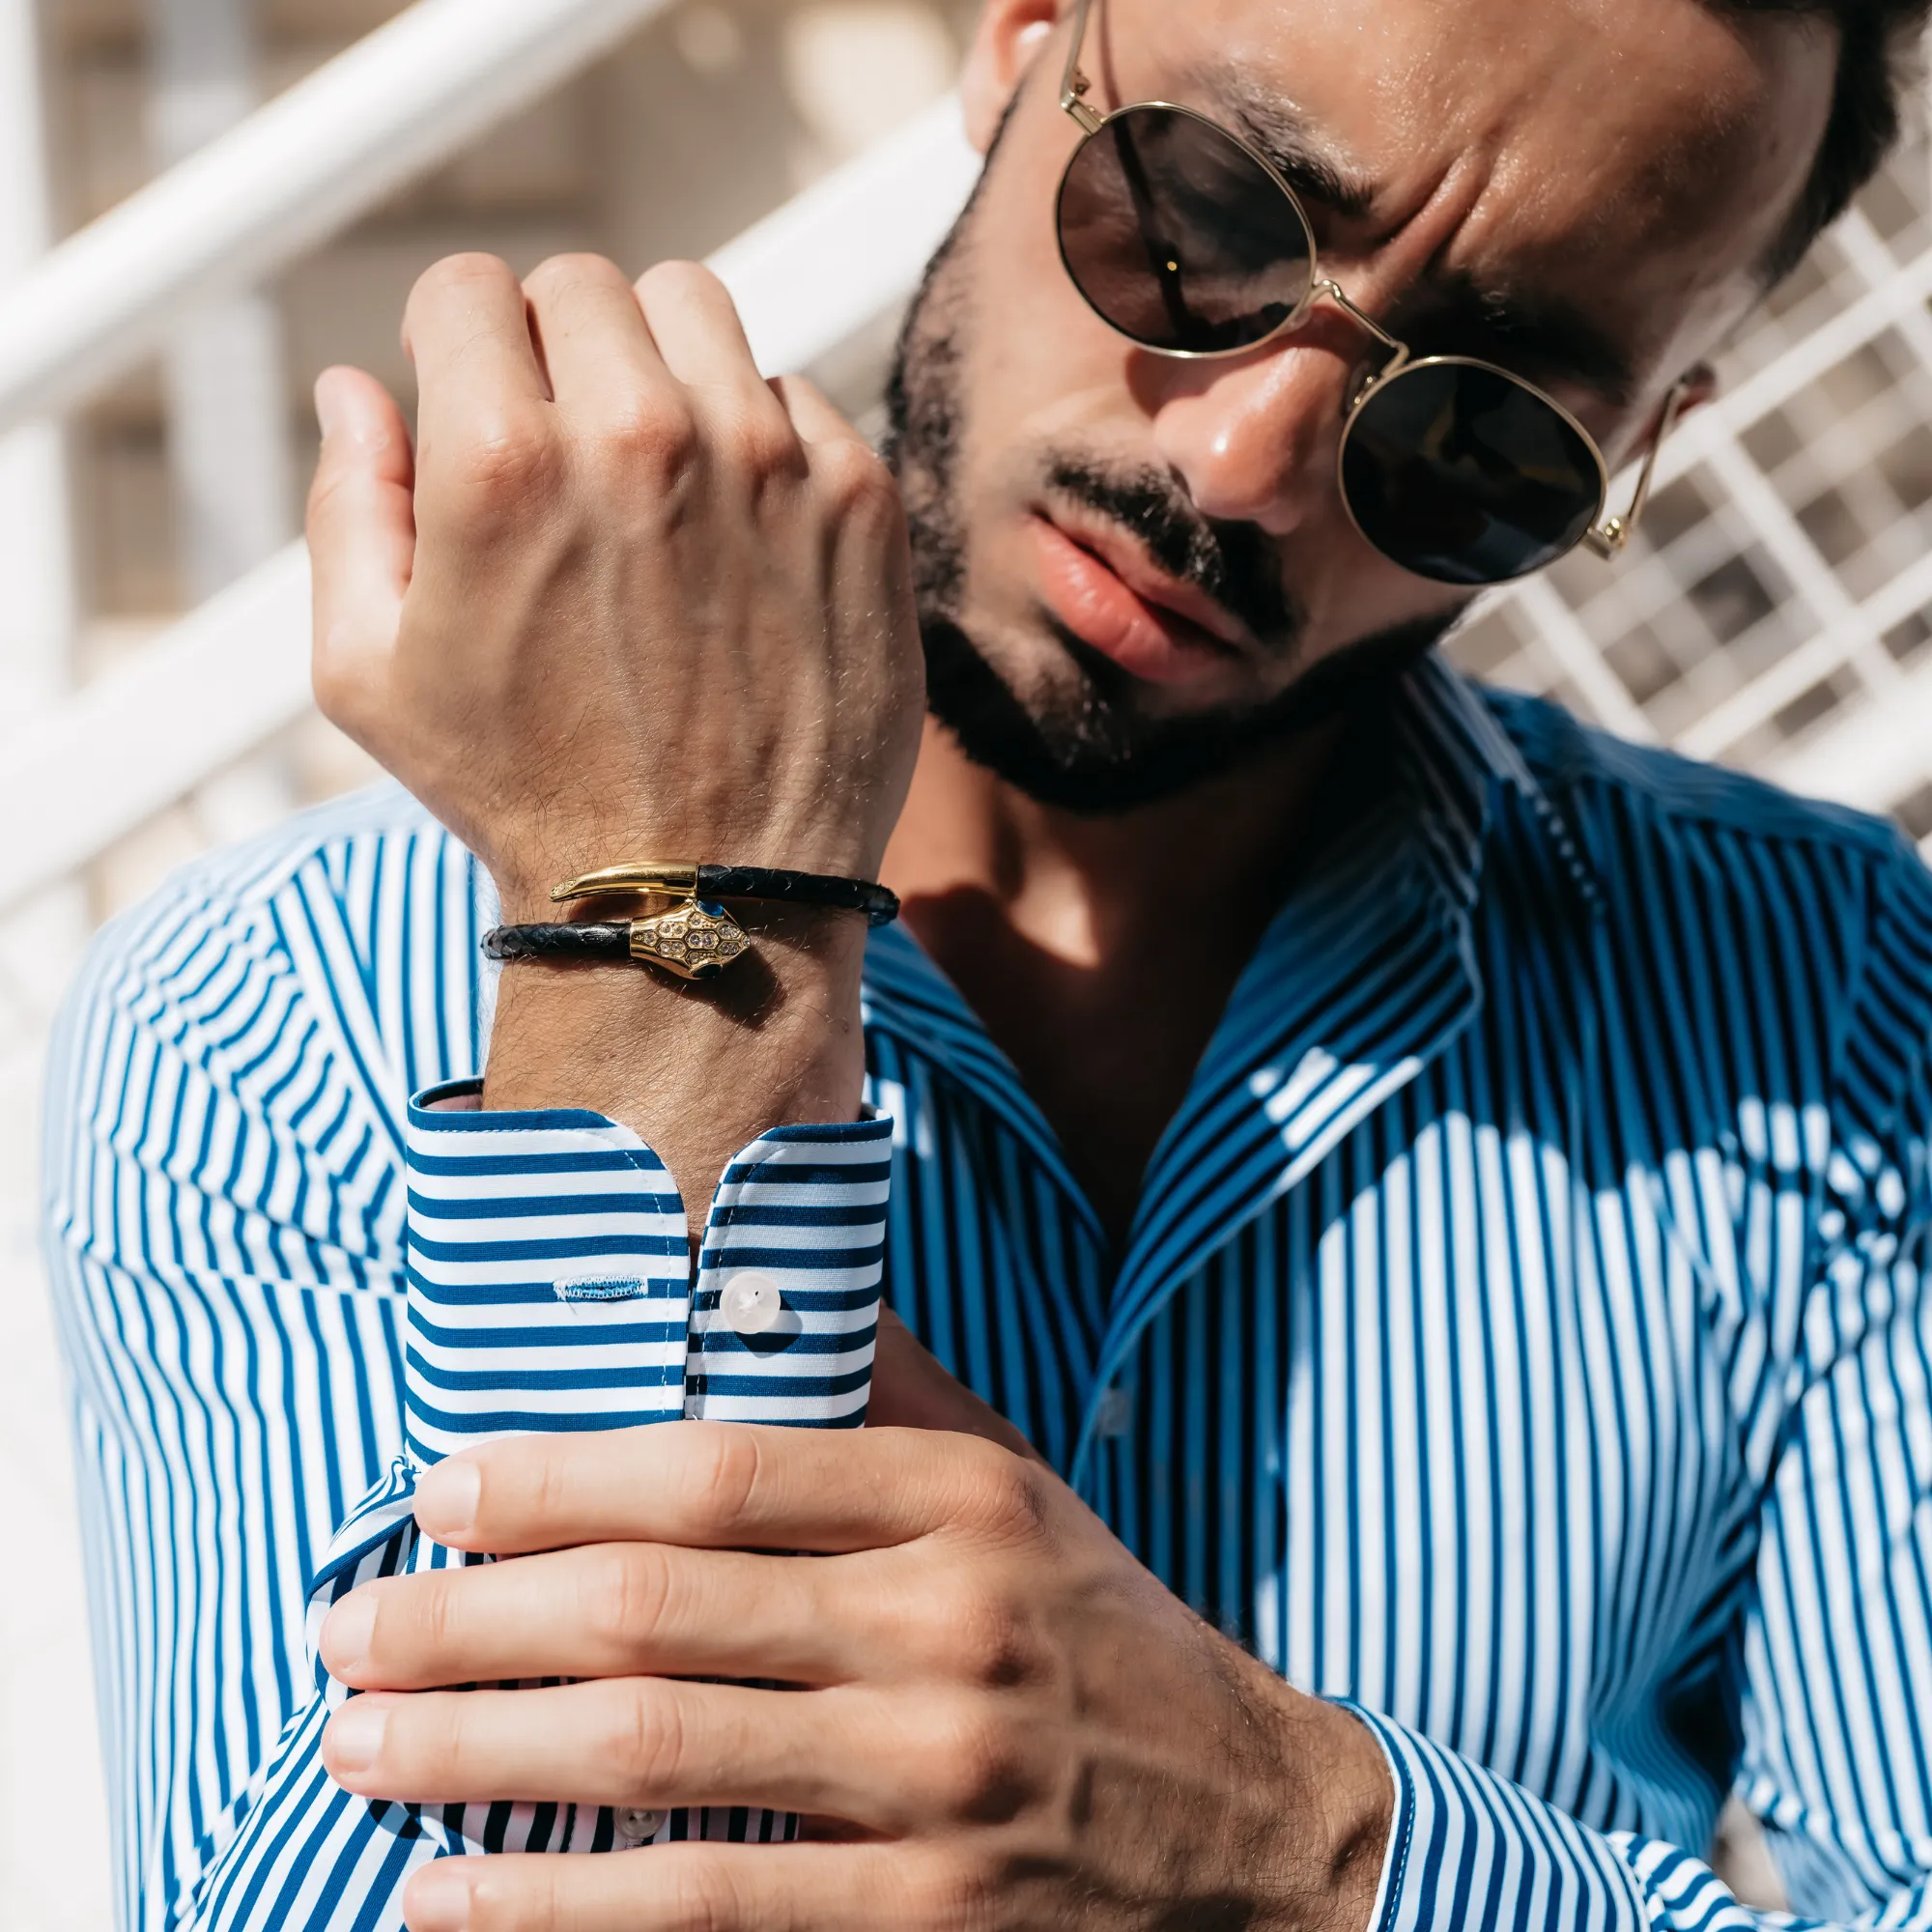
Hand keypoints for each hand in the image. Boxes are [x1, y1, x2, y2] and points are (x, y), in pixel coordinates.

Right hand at [306, 252, 924, 917]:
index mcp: (503, 459)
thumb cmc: (526, 799)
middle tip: (563, 444)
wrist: (703, 901)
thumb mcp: (370, 678)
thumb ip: (348, 508)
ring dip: (661, 366)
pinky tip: (738, 533)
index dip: (455, 342)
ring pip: (699, 314)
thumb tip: (352, 388)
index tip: (475, 396)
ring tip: (654, 472)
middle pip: (586, 288)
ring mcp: (769, 461)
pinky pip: (797, 396)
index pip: (469, 288)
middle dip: (554, 347)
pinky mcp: (861, 503)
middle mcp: (644, 434)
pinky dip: (760, 440)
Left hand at [317, 1423, 1391, 1931]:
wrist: (1260, 1827)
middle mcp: (949, 1627)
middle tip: (342, 1628)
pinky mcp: (931, 1922)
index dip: (561, 1475)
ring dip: (478, 1756)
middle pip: (658, 1611)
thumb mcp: (1019, 1484)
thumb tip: (749, 1285)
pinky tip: (447, 1903)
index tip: (438, 1488)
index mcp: (963, 1501)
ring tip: (357, 1743)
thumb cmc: (1100, 1632)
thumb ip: (890, 1389)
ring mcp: (939, 1784)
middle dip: (469, 1620)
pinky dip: (556, 1913)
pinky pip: (707, 1914)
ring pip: (658, 1762)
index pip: (722, 1469)